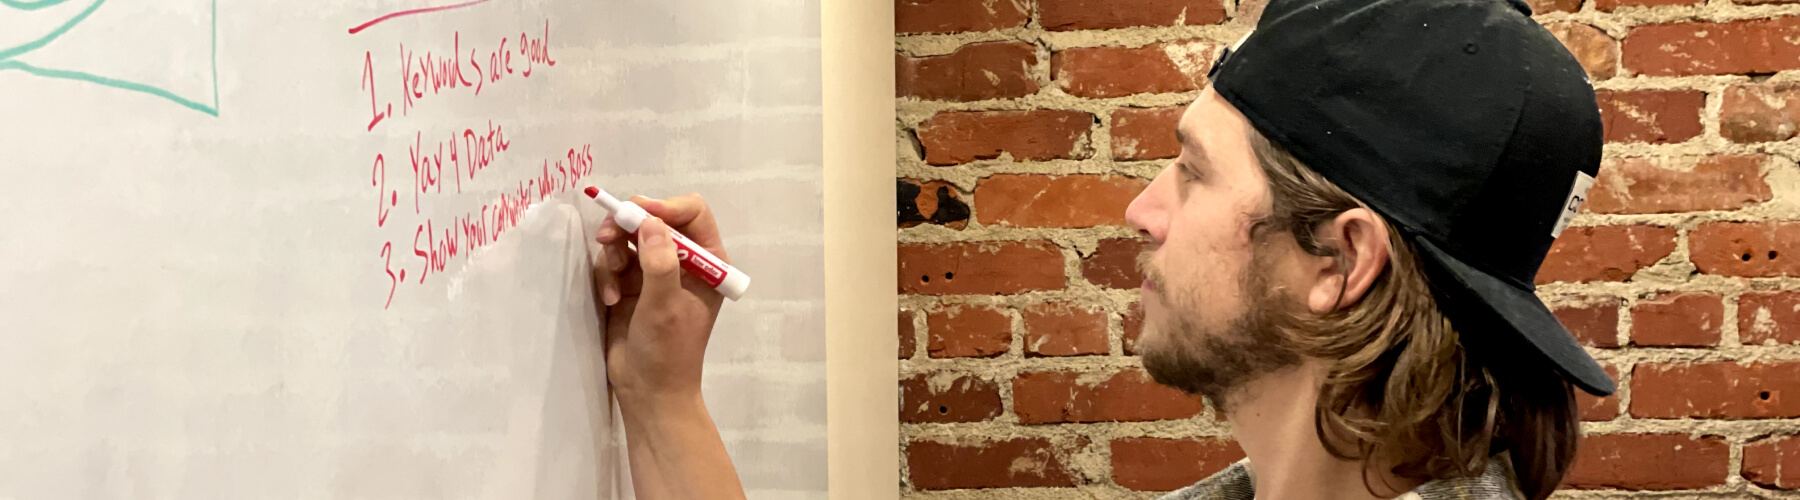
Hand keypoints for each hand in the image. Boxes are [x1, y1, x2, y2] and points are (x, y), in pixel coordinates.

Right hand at [592, 194, 728, 403]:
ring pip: (629, 237)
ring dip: (615, 252)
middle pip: (654, 219)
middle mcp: (683, 261)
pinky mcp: (631, 283)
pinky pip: (614, 260)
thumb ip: (660, 262)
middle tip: (607, 235)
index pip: (692, 214)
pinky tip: (610, 298)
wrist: (649, 391)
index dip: (666, 207)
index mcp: (708, 262)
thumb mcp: (665, 306)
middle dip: (629, 225)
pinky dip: (608, 274)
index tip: (638, 212)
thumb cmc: (669, 351)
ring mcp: (655, 271)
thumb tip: (651, 222)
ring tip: (613, 282)